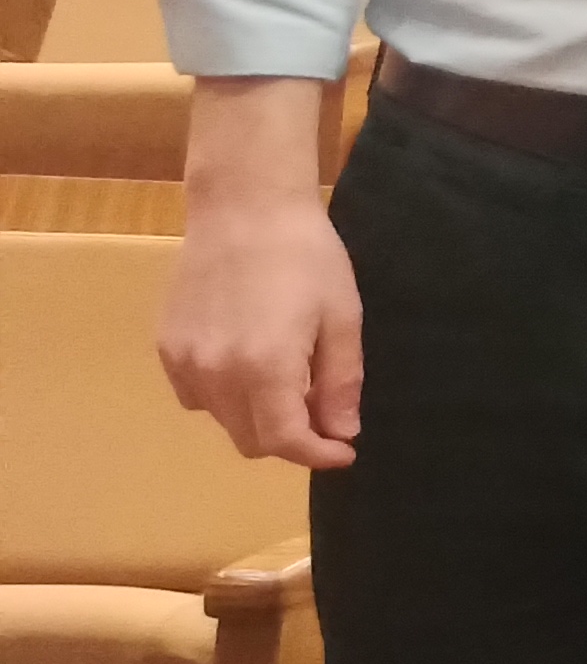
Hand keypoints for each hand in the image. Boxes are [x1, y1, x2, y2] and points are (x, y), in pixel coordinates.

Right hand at [161, 188, 363, 468]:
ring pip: (222, 421)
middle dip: (290, 439)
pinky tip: (247, 363)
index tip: (343, 452)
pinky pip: (196, 396)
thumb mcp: (342, 317)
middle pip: (250, 441)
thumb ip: (340, 382)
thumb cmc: (307, 256)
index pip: (285, 442)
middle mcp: (216, 375)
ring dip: (257, 418)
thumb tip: (341, 432)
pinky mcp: (166, 348)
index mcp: (265, 368)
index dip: (318, 455)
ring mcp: (185, 363)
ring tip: (288, 380)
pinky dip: (225, 397)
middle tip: (321, 413)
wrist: (244, 208)